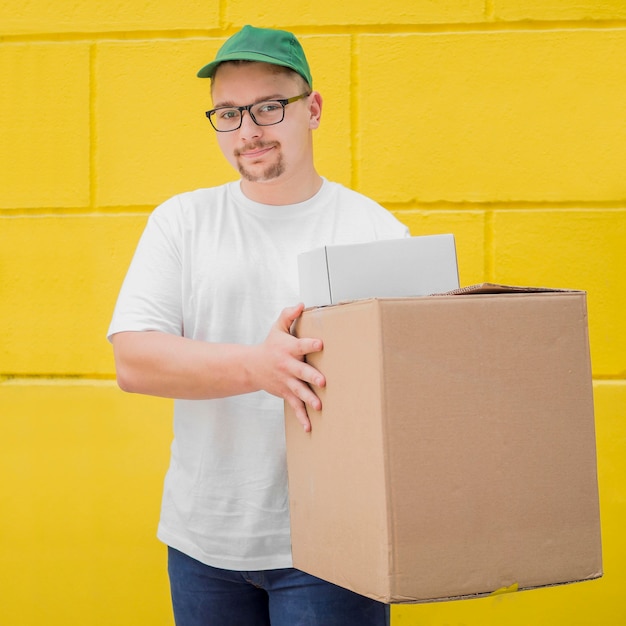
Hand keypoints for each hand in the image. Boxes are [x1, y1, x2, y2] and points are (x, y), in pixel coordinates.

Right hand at [250, 303, 324, 431]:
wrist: (252, 366)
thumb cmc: (270, 345)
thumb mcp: (278, 327)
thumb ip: (289, 315)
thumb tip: (301, 304)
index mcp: (288, 349)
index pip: (301, 345)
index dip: (310, 344)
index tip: (320, 344)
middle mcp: (288, 366)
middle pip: (301, 371)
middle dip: (311, 376)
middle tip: (322, 381)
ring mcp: (287, 382)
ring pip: (299, 391)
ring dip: (309, 399)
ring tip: (319, 405)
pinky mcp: (286, 393)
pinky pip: (295, 406)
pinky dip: (302, 417)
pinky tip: (310, 427)